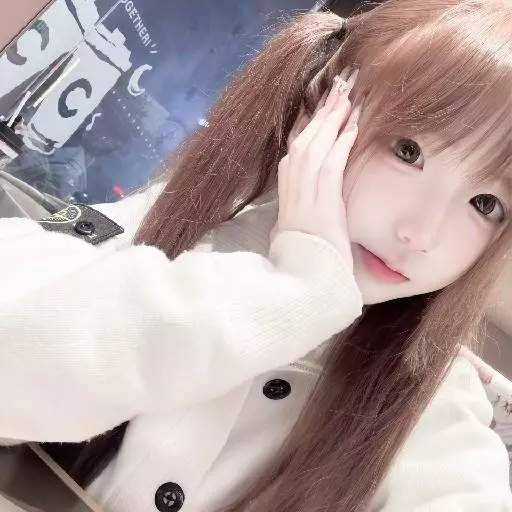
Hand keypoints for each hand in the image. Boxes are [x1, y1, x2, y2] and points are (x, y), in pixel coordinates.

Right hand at [274, 67, 361, 272]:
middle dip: (322, 113)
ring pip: (315, 147)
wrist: (305, 280)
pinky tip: (353, 125)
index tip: (324, 107)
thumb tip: (305, 193)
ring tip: (348, 96)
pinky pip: (331, 165)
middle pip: (305, 141)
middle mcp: (292, 189)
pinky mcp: (321, 204)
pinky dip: (341, 143)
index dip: (311, 126)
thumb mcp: (296, 226)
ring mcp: (304, 196)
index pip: (297, 151)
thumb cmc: (305, 257)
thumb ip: (300, 204)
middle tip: (340, 87)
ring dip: (332, 120)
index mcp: (288, 193)